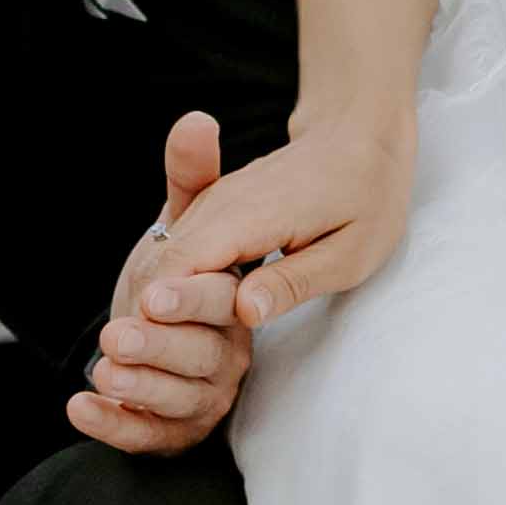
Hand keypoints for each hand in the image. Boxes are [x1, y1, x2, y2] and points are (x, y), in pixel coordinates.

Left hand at [69, 111, 256, 457]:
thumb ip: (191, 178)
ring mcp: (203, 396)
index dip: (191, 300)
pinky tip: (79, 409)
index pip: (224, 303)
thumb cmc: (177, 273)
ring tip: (102, 370)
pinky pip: (150, 437)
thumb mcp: (184, 223)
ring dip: (139, 387)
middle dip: (160, 347)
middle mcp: (228, 354)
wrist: (157, 333)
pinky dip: (116, 427)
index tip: (152, 294)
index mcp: (233, 303)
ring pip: (181, 401)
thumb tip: (196, 119)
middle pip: (204, 356)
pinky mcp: (174, 431)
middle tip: (119, 336)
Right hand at [146, 104, 414, 340]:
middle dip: (147, 314)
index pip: (184, 265)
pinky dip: (170, 283)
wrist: (358, 137)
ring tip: (145, 354)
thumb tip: (243, 313)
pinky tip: (172, 321)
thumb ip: (293, 282)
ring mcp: (212, 202)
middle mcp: (220, 204)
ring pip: (162, 256)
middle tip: (139, 367)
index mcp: (253, 214)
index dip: (162, 311)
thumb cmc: (366, 199)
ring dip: (154, 300)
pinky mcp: (212, 207)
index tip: (153, 353)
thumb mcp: (350, 253)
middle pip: (162, 264)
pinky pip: (178, 249)